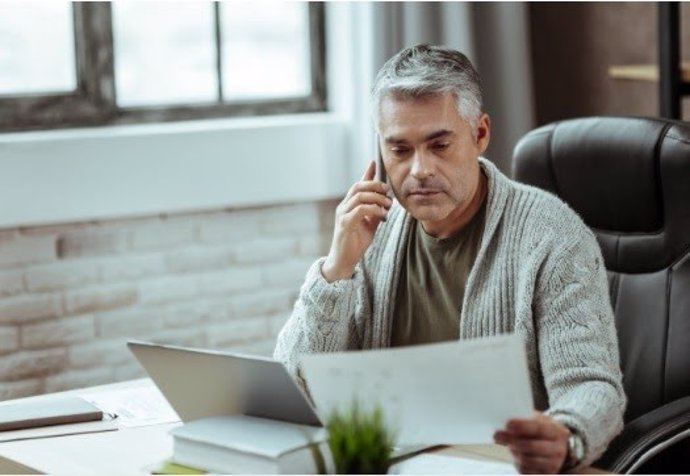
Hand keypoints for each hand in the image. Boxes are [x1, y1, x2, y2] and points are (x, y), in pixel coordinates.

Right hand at [322, 161, 391, 281]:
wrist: (344, 260)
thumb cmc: (356, 242)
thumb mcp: (369, 224)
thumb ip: (375, 210)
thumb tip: (386, 199)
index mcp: (349, 205)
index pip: (357, 185)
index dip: (366, 173)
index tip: (374, 162)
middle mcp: (343, 207)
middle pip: (358, 187)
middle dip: (375, 185)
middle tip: (388, 192)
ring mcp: (342, 215)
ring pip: (360, 196)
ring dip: (377, 198)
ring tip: (388, 206)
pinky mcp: (344, 224)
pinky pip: (360, 210)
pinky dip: (374, 210)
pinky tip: (382, 215)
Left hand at [494, 412, 569, 473]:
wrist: (555, 445)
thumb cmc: (541, 430)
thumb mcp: (536, 420)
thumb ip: (522, 421)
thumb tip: (502, 427)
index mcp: (556, 431)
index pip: (539, 429)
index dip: (522, 426)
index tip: (507, 425)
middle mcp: (557, 449)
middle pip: (532, 446)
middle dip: (513, 441)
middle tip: (498, 435)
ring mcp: (553, 464)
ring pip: (527, 460)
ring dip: (514, 452)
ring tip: (510, 445)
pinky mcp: (545, 474)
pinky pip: (526, 471)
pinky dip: (518, 463)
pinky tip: (517, 455)